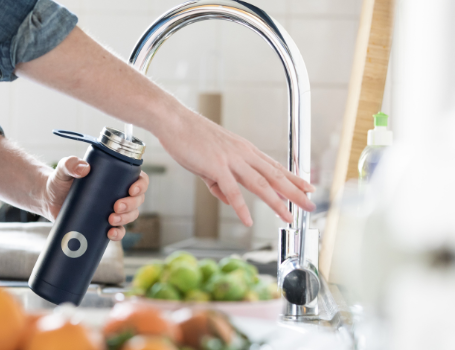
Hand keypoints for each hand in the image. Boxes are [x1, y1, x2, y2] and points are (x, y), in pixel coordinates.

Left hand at [42, 156, 148, 240]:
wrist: (48, 199)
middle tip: (116, 206)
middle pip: (137, 200)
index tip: (132, 190)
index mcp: (116, 176)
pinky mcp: (103, 224)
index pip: (138, 178)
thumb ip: (70, 164)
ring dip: (126, 219)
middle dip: (131, 205)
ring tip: (111, 220)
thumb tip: (83, 168)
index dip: (141, 185)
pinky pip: (118, 231)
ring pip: (131, 216)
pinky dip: (118, 234)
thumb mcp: (63, 169)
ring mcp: (112, 210)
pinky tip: (110, 234)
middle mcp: (118, 193)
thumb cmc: (59, 180)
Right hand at [155, 108, 315, 225]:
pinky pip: (232, 191)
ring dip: (276, 202)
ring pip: (260, 184)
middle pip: (275, 176)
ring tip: (288, 217)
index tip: (308, 187)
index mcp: (244, 150)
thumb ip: (219, 183)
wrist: (174, 121)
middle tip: (311, 205)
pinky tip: (248, 220)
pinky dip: (241, 207)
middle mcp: (243, 154)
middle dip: (295, 192)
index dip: (293, 178)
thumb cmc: (189, 138)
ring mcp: (231, 159)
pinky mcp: (216, 166)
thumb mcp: (209, 162)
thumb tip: (228, 200)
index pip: (274, 166)